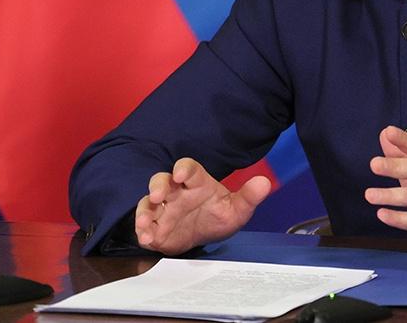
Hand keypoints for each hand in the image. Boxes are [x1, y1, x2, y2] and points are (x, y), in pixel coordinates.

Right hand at [134, 157, 270, 254]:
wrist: (208, 236)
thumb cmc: (219, 216)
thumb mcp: (238, 209)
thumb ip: (249, 196)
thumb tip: (264, 183)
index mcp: (197, 184)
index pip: (188, 169)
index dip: (183, 168)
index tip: (180, 174)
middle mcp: (177, 193)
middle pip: (161, 181)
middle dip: (157, 186)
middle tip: (156, 196)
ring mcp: (164, 209)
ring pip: (147, 203)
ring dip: (144, 212)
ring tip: (145, 223)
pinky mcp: (156, 227)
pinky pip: (145, 226)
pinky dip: (143, 231)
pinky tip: (147, 238)